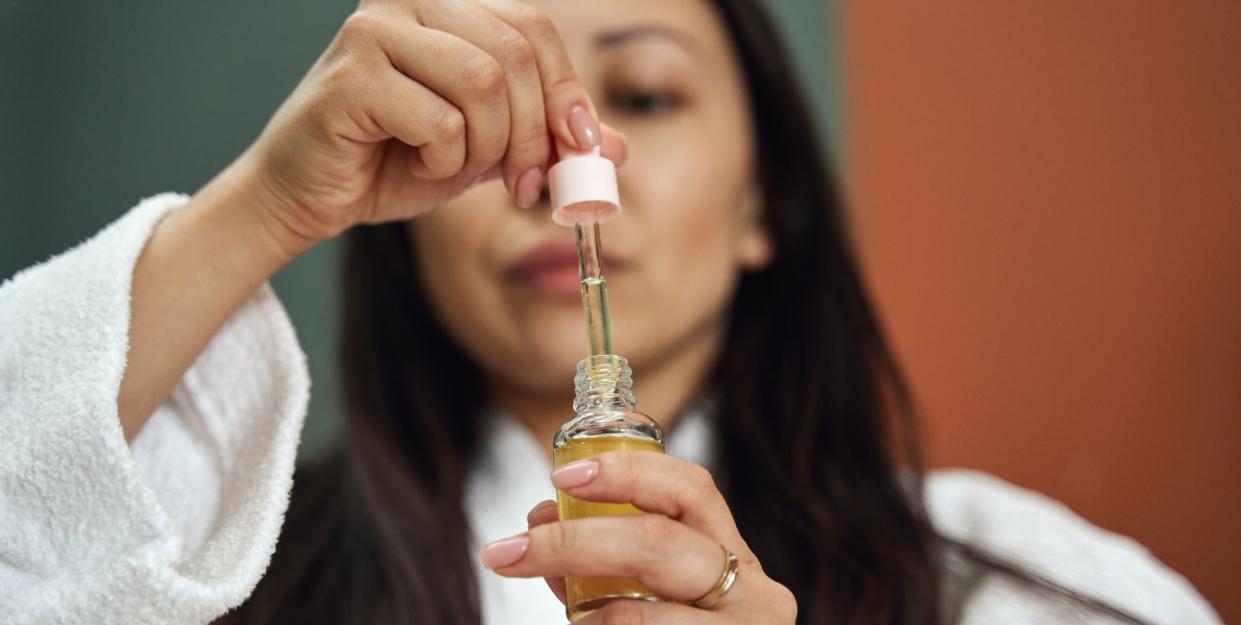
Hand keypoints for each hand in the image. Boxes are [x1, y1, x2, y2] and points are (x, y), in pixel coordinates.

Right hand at [233, 0, 626, 253]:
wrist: (312, 197)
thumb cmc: (394, 163)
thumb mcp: (488, 150)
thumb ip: (545, 139)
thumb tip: (614, 144)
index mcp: (444, 7)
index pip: (533, 27)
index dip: (566, 91)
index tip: (578, 149)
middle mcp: (407, 3)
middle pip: (515, 53)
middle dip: (533, 132)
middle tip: (525, 183)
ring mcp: (374, 32)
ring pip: (483, 82)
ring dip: (488, 147)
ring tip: (461, 170)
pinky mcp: (350, 77)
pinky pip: (440, 120)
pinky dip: (444, 160)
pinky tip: (417, 166)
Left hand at [481, 452, 797, 623]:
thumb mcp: (653, 591)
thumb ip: (603, 557)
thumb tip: (540, 519)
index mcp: (732, 553)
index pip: (691, 488)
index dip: (627, 472)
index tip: (561, 477)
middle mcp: (755, 592)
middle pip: (658, 544)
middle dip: (574, 541)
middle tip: (510, 551)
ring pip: (642, 614)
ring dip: (580, 610)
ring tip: (557, 609)